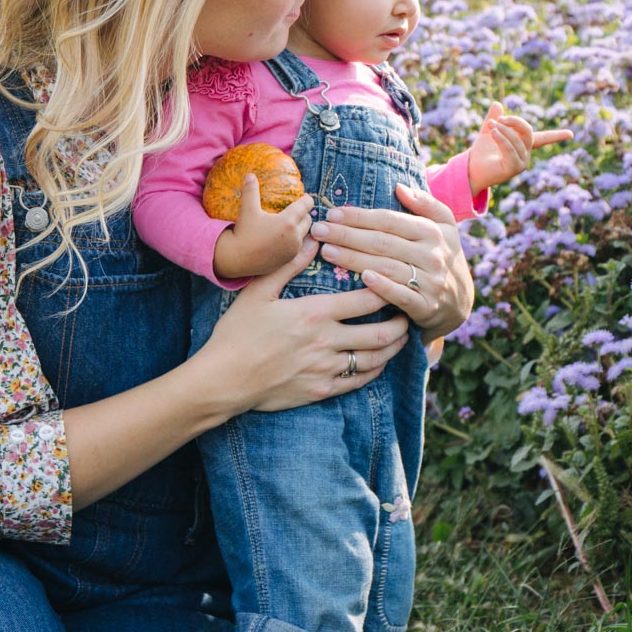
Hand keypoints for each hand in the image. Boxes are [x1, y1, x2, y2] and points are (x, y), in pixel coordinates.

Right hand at [205, 239, 409, 410]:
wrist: (224, 380)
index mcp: (315, 313)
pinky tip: (378, 362)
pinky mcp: (322, 391)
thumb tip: (313, 240)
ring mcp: (326, 369)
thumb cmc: (237, 332)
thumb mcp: (259, 292)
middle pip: (380, 333)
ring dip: (393, 347)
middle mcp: (327, 342)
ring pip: (375, 359)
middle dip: (400, 323)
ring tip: (401, 337)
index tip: (396, 283)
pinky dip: (375, 371)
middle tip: (407, 313)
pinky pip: (358, 381)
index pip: (366, 300)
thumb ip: (289, 265)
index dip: (387, 291)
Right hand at [212, 174, 314, 279]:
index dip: (306, 199)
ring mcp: (292, 250)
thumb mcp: (248, 210)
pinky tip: (285, 236)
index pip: (305, 206)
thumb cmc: (242, 233)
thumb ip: (251, 191)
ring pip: (304, 234)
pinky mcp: (288, 259)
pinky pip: (298, 246)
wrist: (236, 259)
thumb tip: (250, 175)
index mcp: (288, 222)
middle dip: (304, 214)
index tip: (305, 196)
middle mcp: (294, 237)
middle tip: (296, 209)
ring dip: (300, 228)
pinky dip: (295, 240)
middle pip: (308, 220)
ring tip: (291, 222)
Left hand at [309, 185, 473, 337]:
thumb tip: (399, 187)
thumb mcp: (445, 227)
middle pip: (382, 242)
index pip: (389, 220)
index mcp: (433, 231)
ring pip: (386, 266)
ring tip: (326, 251)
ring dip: (353, 258)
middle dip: (347, 235)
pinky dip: (382, 287)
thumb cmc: (442, 257)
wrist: (459, 303)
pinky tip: (363, 278)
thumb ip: (425, 204)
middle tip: (319, 230)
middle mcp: (432, 254)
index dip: (360, 216)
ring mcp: (430, 281)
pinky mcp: (426, 305)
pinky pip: (401, 295)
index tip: (333, 213)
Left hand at [466, 102, 573, 196]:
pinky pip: (510, 149)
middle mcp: (525, 154)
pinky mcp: (513, 169)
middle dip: (514, 121)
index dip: (557, 136)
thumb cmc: (480, 153)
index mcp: (523, 146)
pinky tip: (493, 133)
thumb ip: (494, 118)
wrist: (470, 170)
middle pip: (528, 131)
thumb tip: (497, 103)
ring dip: (502, 129)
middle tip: (497, 119)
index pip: (543, 139)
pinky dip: (502, 139)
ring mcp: (521, 163)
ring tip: (490, 125)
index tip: (571, 134)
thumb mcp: (488, 131)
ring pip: (517, 139)